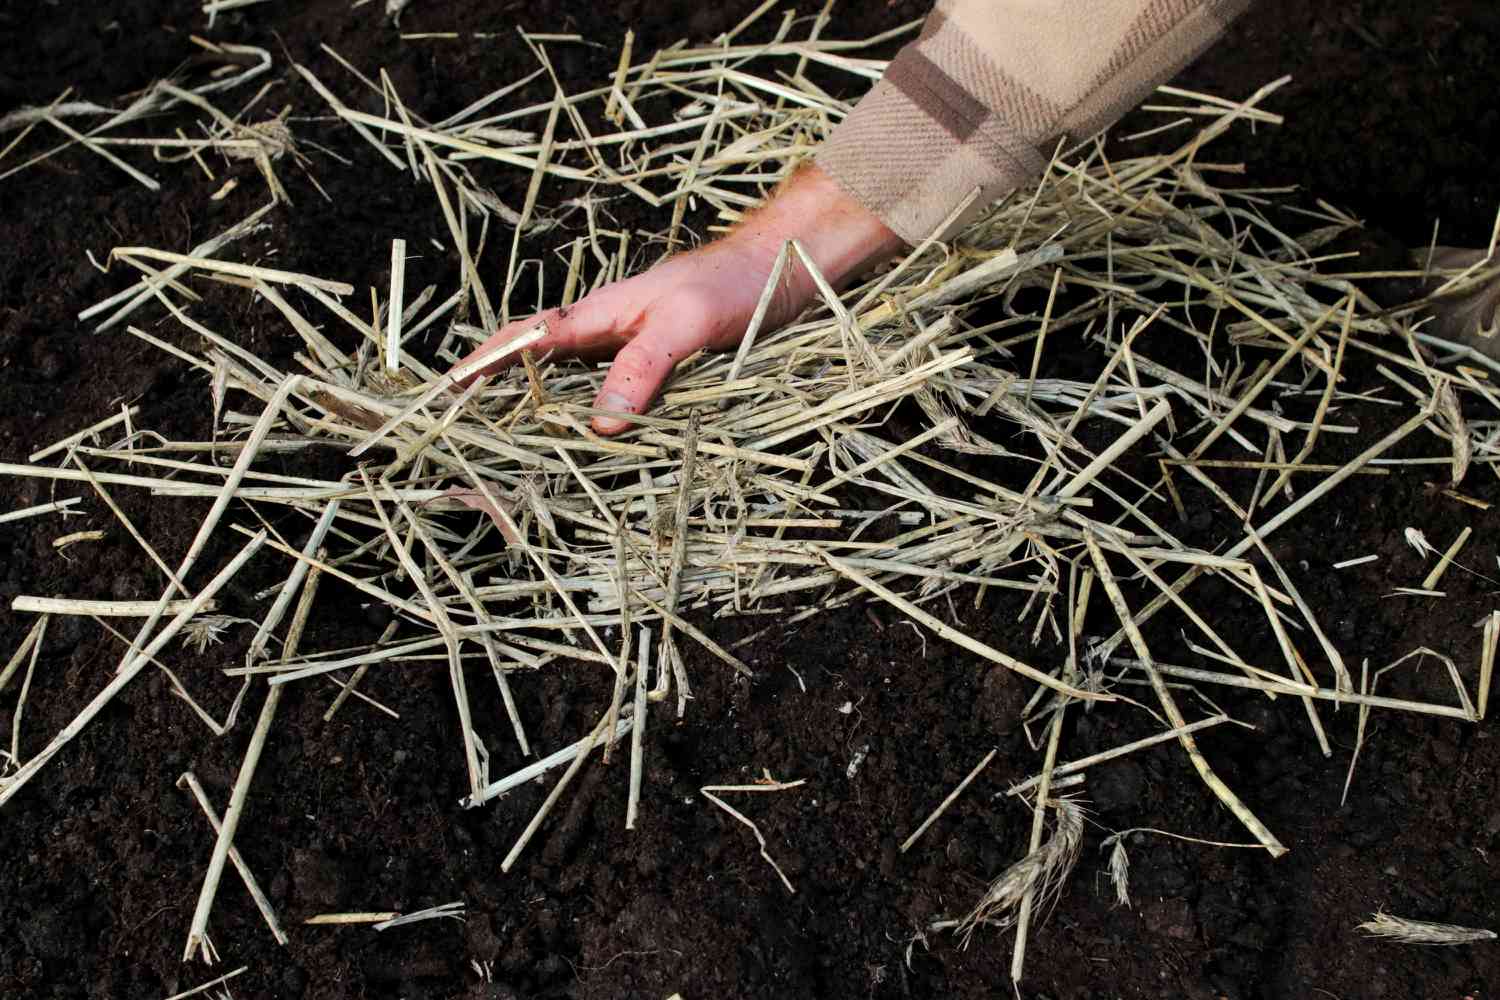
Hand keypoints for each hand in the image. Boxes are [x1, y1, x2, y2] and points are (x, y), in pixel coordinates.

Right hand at [453, 163, 904, 433]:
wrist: (784, 269)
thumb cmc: (731, 285)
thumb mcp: (683, 325)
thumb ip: (642, 368)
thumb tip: (600, 423)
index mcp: (598, 316)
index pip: (526, 340)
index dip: (484, 365)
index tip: (445, 393)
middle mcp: (608, 334)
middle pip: (540, 367)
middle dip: (502, 398)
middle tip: (469, 438)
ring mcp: (633, 351)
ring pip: (574, 386)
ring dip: (547, 416)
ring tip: (516, 456)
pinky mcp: (662, 368)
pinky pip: (615, 398)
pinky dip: (595, 420)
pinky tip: (594, 448)